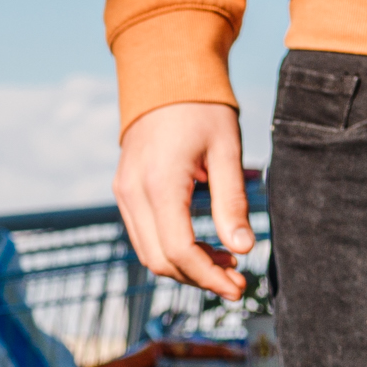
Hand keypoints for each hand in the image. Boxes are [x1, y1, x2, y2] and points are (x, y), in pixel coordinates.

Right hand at [116, 101, 254, 302]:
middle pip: (160, 259)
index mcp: (160, 183)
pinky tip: (203, 245)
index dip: (209, 276)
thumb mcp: (227, 152)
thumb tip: (243, 249)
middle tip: (238, 282)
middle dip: (199, 278)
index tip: (239, 287)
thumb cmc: (202, 111)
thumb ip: (232, 202)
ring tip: (226, 263)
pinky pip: (144, 235)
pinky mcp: (125, 192)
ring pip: (149, 252)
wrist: (164, 79)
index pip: (179, 250)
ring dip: (186, 267)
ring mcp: (124, 194)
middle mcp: (133, 193)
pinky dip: (172, 249)